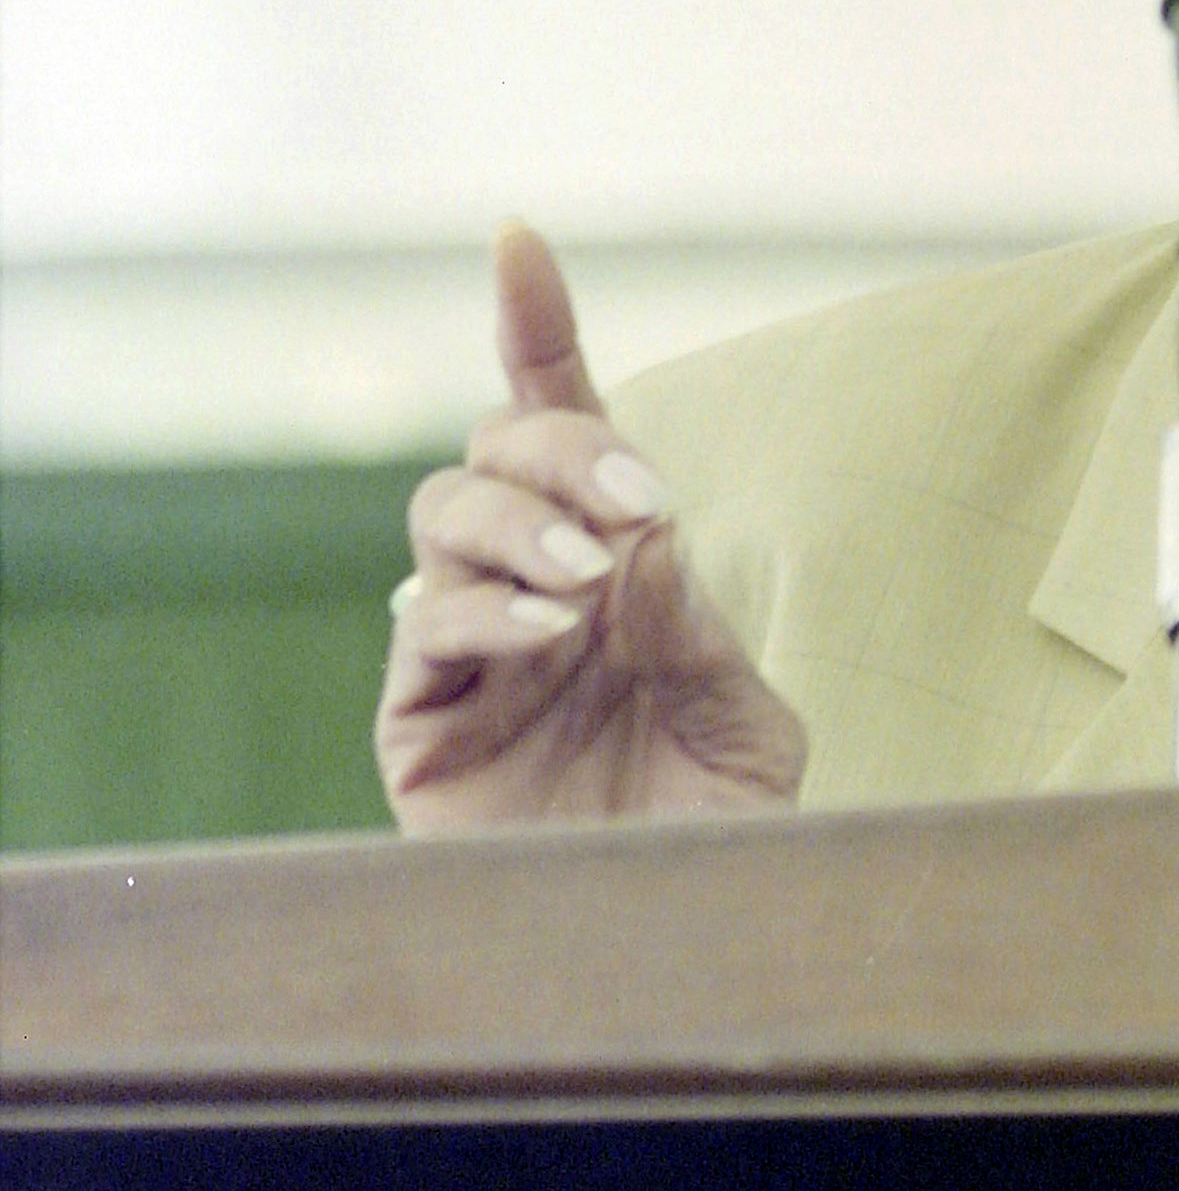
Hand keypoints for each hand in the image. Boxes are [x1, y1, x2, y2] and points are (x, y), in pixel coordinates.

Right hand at [375, 223, 807, 826]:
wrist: (689, 949)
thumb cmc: (721, 835)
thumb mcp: (746, 720)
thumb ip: (696, 625)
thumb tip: (641, 533)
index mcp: (612, 566)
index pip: (561, 423)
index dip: (534, 329)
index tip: (519, 241)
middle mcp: (529, 591)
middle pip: (493, 450)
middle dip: (558, 445)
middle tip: (636, 502)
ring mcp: (469, 653)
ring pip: (444, 516)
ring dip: (521, 521)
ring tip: (591, 578)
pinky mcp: (421, 725)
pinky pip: (425, 626)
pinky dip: (484, 608)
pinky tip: (551, 629)